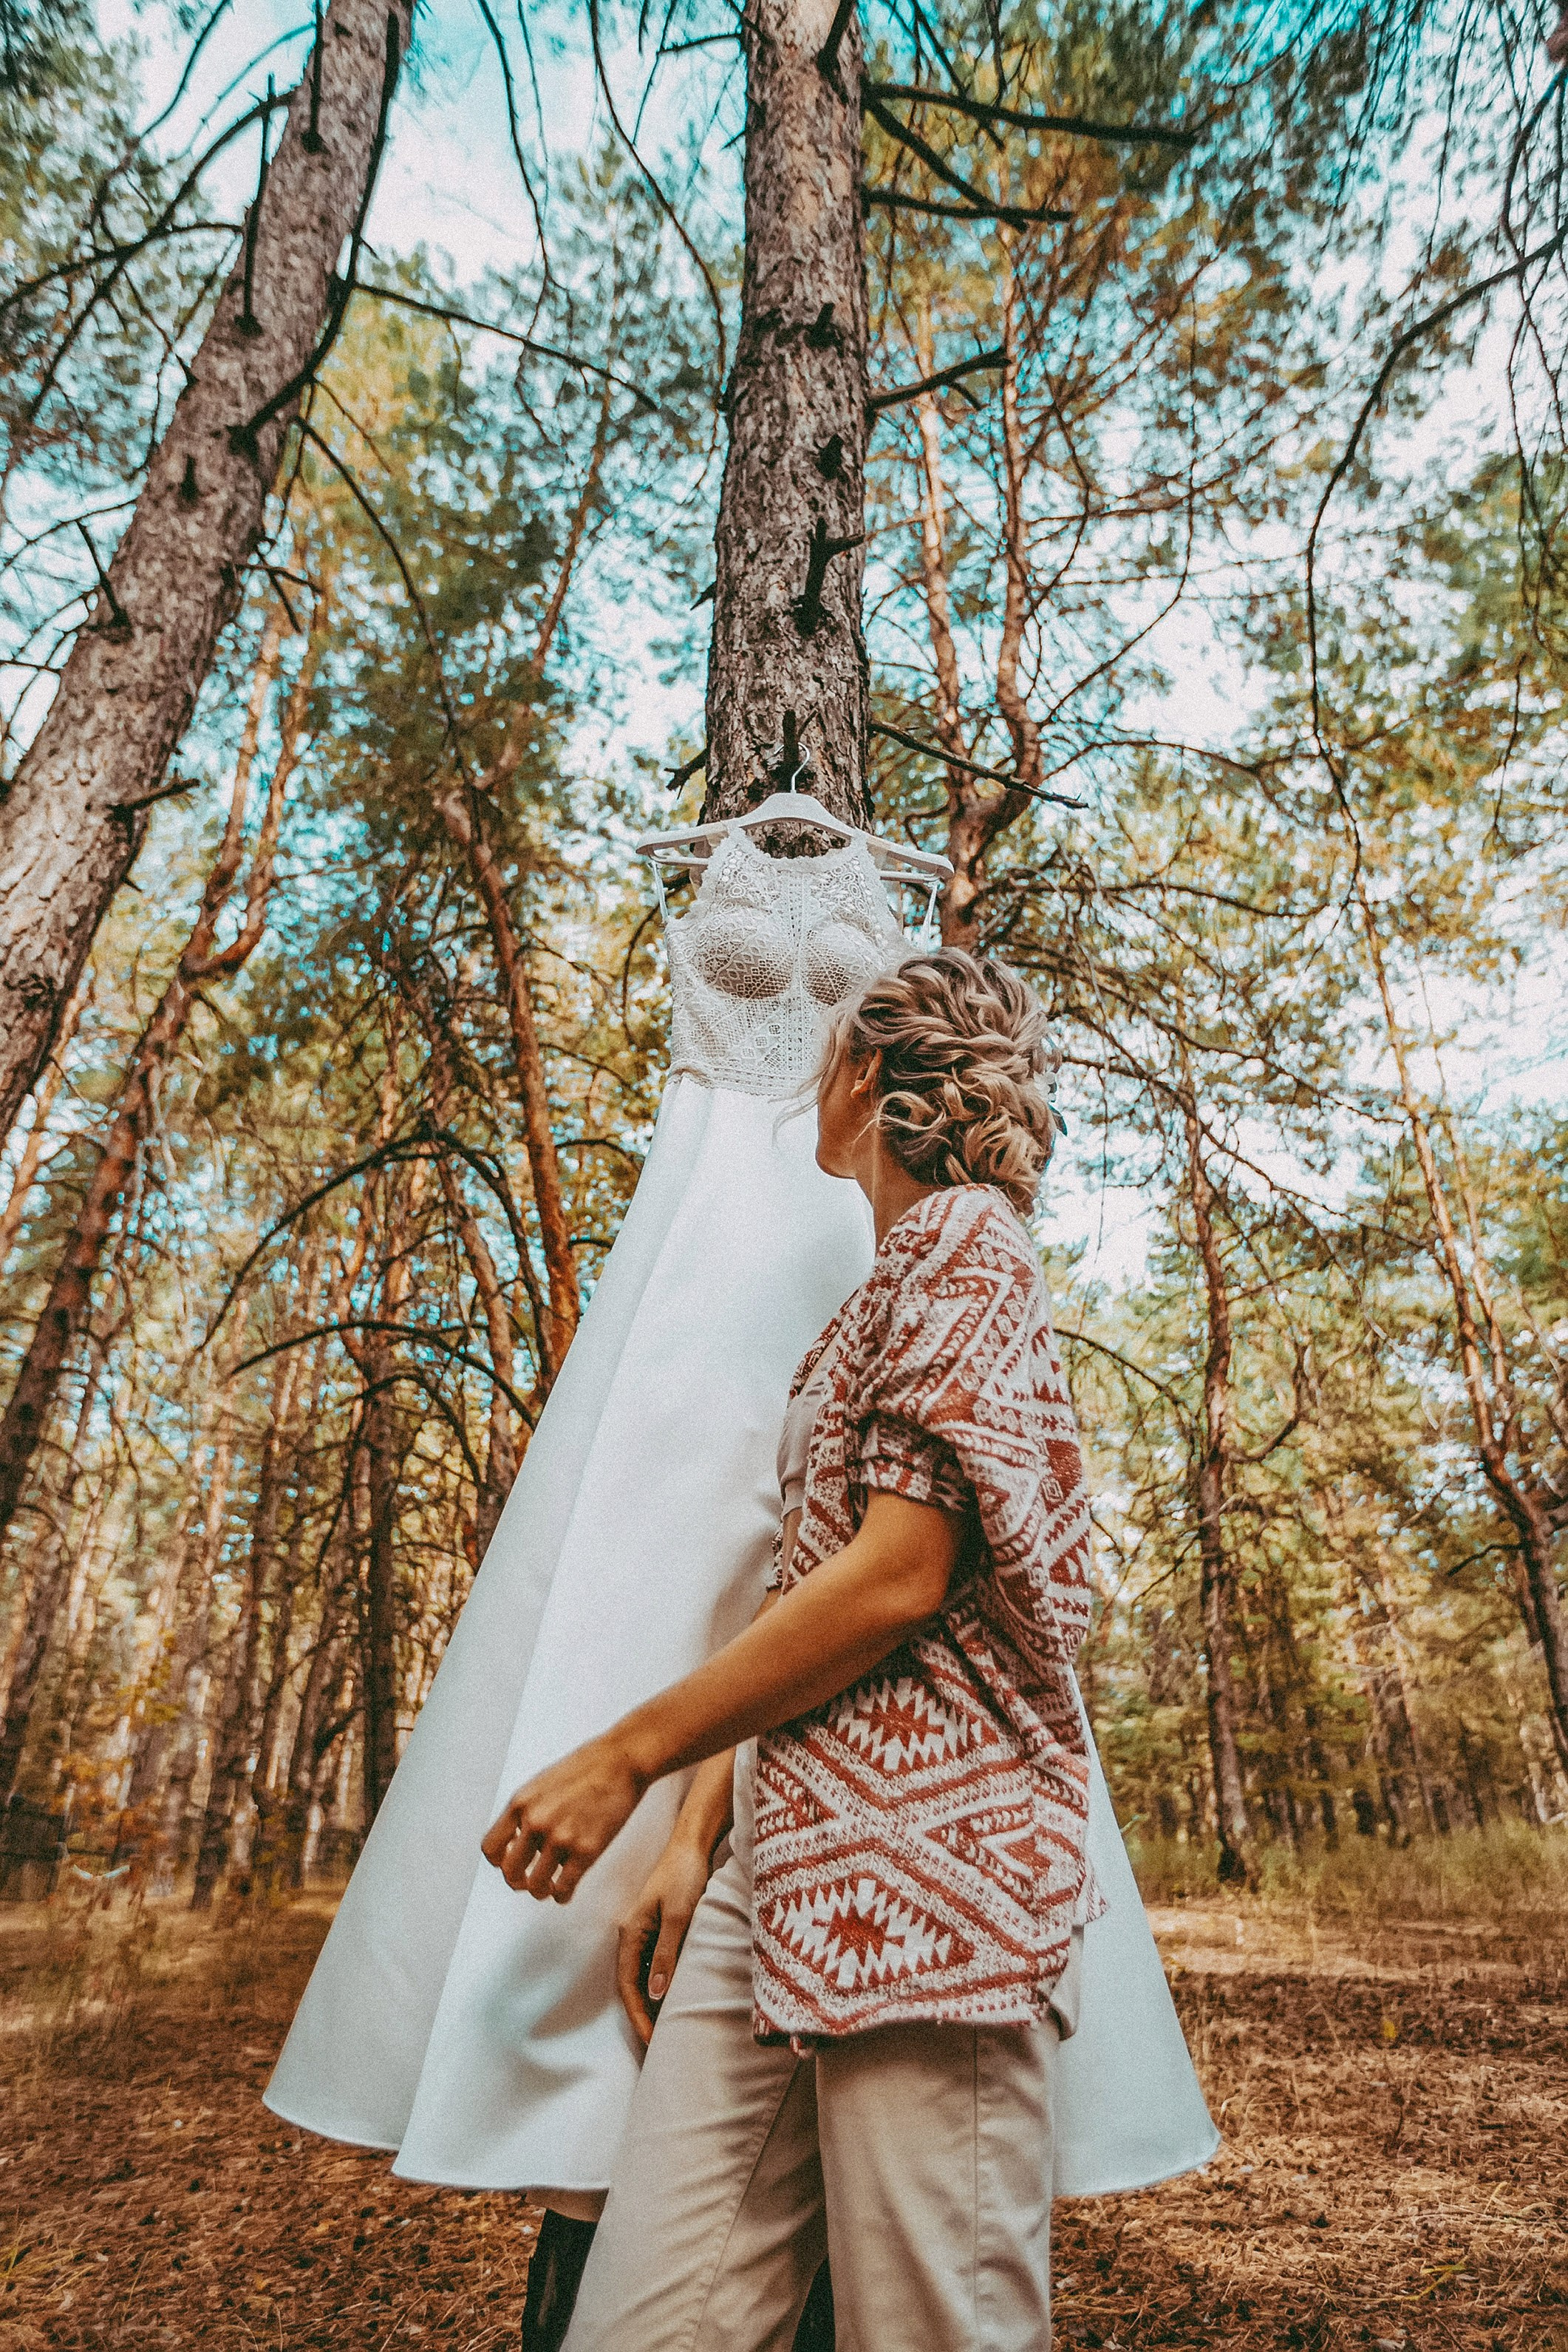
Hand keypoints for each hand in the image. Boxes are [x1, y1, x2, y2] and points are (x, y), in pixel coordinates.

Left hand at [481, 1734, 645, 1901]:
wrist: (621, 1761)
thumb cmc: (586, 1768)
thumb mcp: (541, 1783)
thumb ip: (527, 1810)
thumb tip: (520, 1838)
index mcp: (521, 1803)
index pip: (491, 1848)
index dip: (500, 1861)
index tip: (509, 1863)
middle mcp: (536, 1822)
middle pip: (510, 1872)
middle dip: (518, 1882)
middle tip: (526, 1882)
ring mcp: (560, 1838)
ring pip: (536, 1886)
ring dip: (541, 1891)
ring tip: (549, 1887)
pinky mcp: (586, 1851)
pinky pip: (564, 1888)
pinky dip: (562, 1895)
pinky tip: (566, 1890)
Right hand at [616, 1836, 713, 2045]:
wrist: (692, 1844)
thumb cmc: (685, 1875)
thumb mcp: (678, 1915)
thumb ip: (665, 1953)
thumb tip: (654, 1994)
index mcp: (631, 1932)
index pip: (628, 1985)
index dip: (638, 2016)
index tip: (650, 2042)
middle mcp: (633, 1935)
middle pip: (631, 1985)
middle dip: (641, 2017)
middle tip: (657, 2047)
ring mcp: (646, 1932)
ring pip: (643, 1978)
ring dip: (650, 2004)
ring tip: (664, 2032)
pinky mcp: (660, 1929)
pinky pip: (655, 1966)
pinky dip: (661, 1986)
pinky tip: (673, 2000)